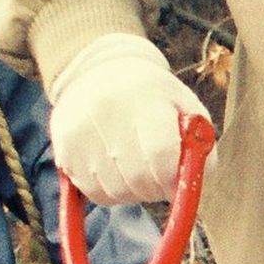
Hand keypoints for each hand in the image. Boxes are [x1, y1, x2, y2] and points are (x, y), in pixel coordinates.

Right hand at [44, 36, 207, 205]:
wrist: (101, 70)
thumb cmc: (154, 98)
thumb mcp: (186, 108)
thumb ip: (200, 149)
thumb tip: (190, 187)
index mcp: (145, 99)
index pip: (161, 155)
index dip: (173, 179)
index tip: (177, 184)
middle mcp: (107, 112)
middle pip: (138, 179)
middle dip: (156, 188)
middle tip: (159, 179)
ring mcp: (80, 132)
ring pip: (116, 191)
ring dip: (133, 191)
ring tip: (136, 168)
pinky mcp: (63, 149)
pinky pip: (94, 193)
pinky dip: (110, 191)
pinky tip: (115, 170)